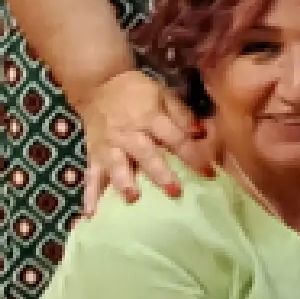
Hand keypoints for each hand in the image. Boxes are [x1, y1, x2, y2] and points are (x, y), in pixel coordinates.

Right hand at [78, 68, 211, 213]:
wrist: (98, 84)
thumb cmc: (137, 92)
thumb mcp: (163, 94)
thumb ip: (182, 115)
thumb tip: (202, 133)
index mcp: (150, 117)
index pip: (175, 138)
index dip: (193, 155)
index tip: (209, 173)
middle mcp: (129, 133)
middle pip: (145, 154)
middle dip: (159, 173)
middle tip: (174, 192)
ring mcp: (109, 145)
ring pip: (116, 165)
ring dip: (123, 183)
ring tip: (131, 199)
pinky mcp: (93, 154)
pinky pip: (91, 175)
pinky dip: (90, 195)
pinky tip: (91, 214)